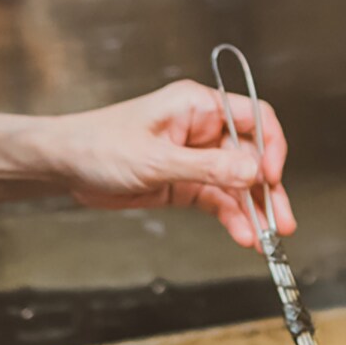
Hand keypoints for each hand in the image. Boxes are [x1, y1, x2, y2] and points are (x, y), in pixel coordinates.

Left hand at [46, 80, 295, 248]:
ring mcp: (195, 158)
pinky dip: (232, 218)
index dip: (269, 146)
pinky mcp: (185, 183)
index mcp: (196, 106)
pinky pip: (218, 201)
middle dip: (267, 190)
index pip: (253, 118)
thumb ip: (206, 167)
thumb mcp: (155, 160)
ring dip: (253, 211)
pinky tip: (243, 235)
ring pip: (238, 184)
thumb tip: (252, 172)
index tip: (269, 176)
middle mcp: (202, 129)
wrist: (64, 167)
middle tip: (281, 220)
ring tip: (267, 239)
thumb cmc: (98, 146)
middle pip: (251, 157)